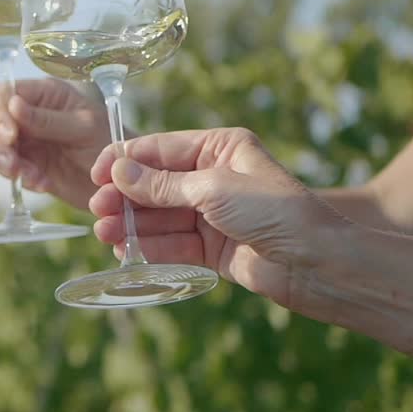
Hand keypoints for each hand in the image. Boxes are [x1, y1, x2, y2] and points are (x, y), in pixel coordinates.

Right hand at [0, 78, 112, 209]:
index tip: (9, 135)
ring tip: (29, 177)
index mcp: (45, 95)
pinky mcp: (28, 164)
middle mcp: (30, 114)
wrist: (121, 179)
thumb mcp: (83, 128)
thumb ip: (47, 119)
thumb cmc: (109, 142)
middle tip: (12, 163)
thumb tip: (12, 105)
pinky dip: (21, 178)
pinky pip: (11, 170)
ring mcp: (27, 140)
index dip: (0, 112)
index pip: (6, 93)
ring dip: (7, 164)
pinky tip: (42, 184)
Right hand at [88, 128, 347, 308]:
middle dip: (126, 197)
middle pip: (155, 184)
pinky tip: (127, 252)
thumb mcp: (213, 189)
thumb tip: (119, 171)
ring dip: (133, 224)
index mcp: (219, 148)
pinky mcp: (213, 247)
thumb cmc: (274, 212)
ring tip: (106, 234)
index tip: (96, 175)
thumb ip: (162, 184)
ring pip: (160, 216)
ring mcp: (213, 213)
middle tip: (98, 210)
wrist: (317, 263)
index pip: (161, 149)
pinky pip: (172, 243)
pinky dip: (150, 247)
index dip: (125, 160)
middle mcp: (214, 177)